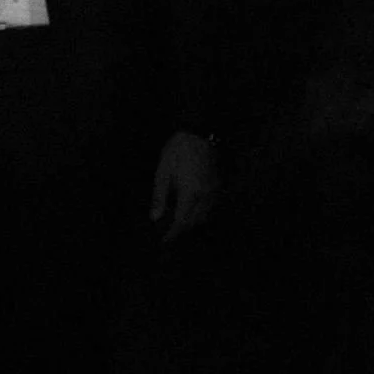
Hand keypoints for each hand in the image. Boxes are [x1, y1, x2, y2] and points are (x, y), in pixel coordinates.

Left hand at [149, 130, 219, 245]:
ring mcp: (214, 190)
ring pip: (204, 215)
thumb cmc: (177, 151)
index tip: (165, 240)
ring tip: (177, 220)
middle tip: (169, 232)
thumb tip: (155, 218)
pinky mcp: (218, 185)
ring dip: (191, 221)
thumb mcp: (163, 173)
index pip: (182, 221)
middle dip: (181, 229)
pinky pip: (210, 206)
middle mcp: (205, 195)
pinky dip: (200, 212)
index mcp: (190, 193)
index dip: (173, 233)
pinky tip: (189, 208)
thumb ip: (159, 197)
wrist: (198, 133)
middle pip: (194, 222)